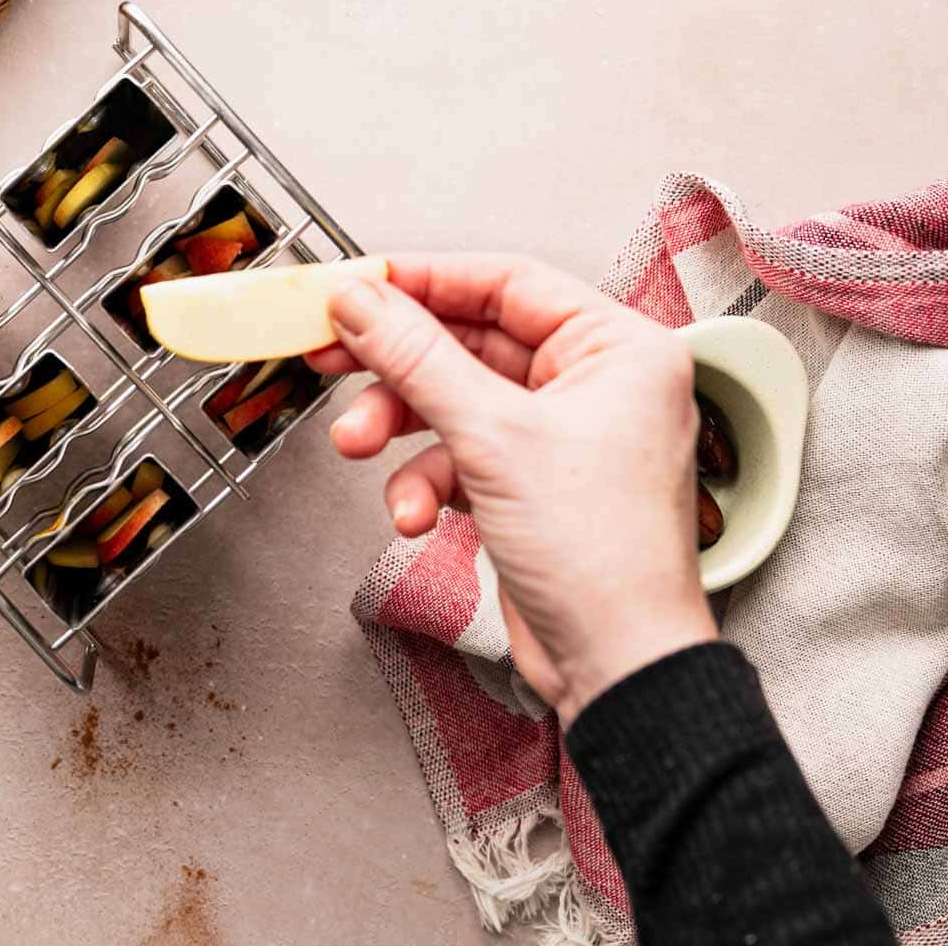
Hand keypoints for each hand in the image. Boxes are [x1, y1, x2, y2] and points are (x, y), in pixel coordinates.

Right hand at [310, 255, 716, 724]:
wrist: (618, 666)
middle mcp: (595, 384)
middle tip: (330, 353)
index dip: (422, 281)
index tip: (355, 286)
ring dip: (399, 428)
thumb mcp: (492, 436)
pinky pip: (459, 456)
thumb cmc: (604, 558)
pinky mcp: (529, 485)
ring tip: (358, 445)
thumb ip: (417, 358)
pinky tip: (415, 513)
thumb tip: (362, 301)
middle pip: (469, 343)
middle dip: (396, 365)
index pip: (506, 282)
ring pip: (453, 402)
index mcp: (617, 348)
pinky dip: (426, 481)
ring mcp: (560, 436)